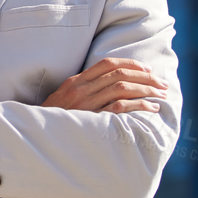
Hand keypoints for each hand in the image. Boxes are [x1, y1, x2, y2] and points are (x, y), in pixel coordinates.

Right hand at [42, 58, 167, 113]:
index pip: (107, 63)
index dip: (130, 64)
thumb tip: (107, 86)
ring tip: (160, 95)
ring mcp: (85, 103)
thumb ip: (83, 90)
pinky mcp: (90, 118)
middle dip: (144, 77)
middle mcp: (81, 89)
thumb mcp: (64, 98)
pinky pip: (119, 108)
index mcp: (76, 81)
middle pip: (119, 74)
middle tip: (161, 84)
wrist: (36, 134)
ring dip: (145, 90)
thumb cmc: (53, 119)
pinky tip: (150, 108)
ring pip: (122, 88)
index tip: (147, 70)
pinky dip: (138, 106)